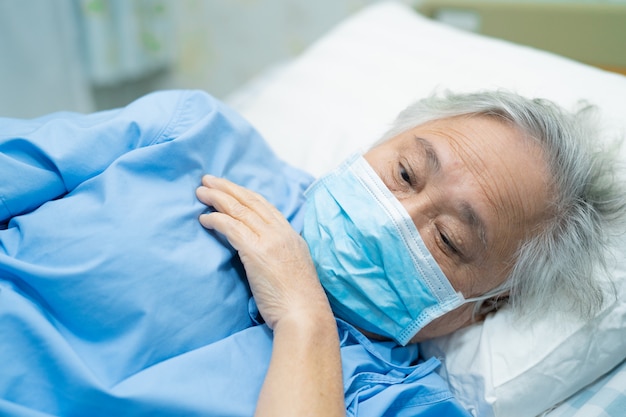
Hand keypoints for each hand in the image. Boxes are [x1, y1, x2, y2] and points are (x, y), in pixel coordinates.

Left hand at [195, 175, 331, 329]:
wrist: (305, 315)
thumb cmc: (298, 302)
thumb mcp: (293, 269)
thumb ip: (279, 255)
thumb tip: (261, 253)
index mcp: (292, 235)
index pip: (264, 206)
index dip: (244, 194)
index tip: (229, 187)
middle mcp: (282, 232)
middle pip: (250, 201)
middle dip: (227, 188)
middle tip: (208, 179)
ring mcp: (270, 240)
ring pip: (239, 210)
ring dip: (217, 198)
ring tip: (200, 191)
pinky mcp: (257, 252)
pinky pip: (232, 227)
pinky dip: (216, 219)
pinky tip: (204, 218)